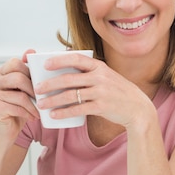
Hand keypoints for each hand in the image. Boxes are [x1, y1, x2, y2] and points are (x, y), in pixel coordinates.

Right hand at [0, 49, 39, 141]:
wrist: (7, 130)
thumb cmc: (20, 106)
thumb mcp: (27, 87)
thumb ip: (29, 70)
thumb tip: (31, 51)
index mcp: (1, 72)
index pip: (15, 62)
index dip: (30, 71)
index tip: (39, 82)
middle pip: (18, 77)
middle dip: (34, 89)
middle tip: (43, 98)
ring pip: (20, 94)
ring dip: (34, 104)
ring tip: (40, 110)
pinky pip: (17, 107)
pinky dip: (29, 113)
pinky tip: (33, 117)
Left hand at [33, 54, 153, 128]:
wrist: (138, 107)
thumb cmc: (118, 91)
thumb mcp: (107, 76)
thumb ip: (90, 73)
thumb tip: (64, 71)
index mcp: (100, 67)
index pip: (76, 59)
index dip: (59, 60)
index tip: (45, 65)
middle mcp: (100, 78)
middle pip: (68, 79)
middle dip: (49, 84)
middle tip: (37, 89)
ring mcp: (101, 92)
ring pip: (70, 95)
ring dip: (52, 100)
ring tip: (41, 104)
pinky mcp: (101, 106)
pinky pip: (78, 109)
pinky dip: (64, 112)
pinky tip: (54, 115)